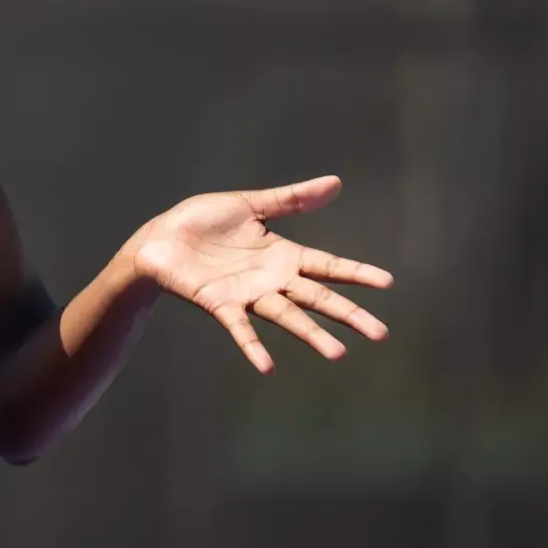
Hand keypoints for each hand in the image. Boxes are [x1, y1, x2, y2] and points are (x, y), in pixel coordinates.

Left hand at [119, 176, 391, 373]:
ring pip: (286, 316)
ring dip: (311, 335)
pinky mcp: (219, 304)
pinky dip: (253, 347)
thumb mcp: (249, 204)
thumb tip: (336, 182)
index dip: (356, 273)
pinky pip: (239, 328)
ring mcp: (247, 295)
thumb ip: (291, 199)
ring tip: (338, 353)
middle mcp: (271, 279)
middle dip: (348, 314)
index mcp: (282, 254)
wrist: (159, 239)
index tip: (388, 282)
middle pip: (317, 298)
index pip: (328, 265)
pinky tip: (267, 366)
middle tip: (381, 333)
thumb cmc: (202, 221)